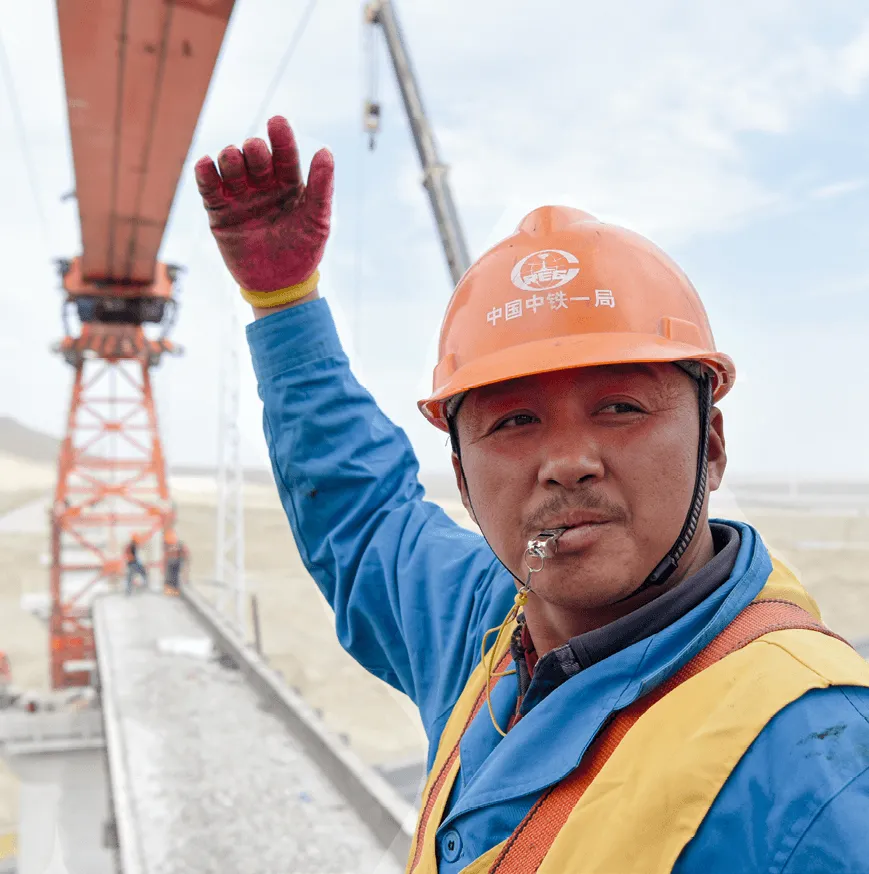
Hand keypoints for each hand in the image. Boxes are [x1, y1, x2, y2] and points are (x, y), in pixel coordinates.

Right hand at [194, 116, 333, 291]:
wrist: (280, 285)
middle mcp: (264, 185)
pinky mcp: (219, 212)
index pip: (284, 152)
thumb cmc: (304, 251)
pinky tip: (206, 165)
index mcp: (290, 183)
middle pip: (253, 152)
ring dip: (230, 157)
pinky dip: (204, 172)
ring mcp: (241, 196)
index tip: (276, 122)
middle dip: (254, 150)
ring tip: (234, 163)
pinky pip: (207, 186)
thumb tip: (325, 151)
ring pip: (230, 163)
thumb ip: (322, 188)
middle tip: (256, 158)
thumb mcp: (318, 221)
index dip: (280, 136)